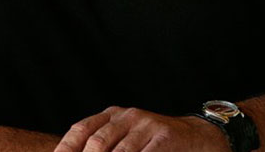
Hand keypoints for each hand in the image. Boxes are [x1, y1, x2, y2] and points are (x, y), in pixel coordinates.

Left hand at [53, 106, 229, 151]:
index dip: (66, 148)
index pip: (81, 129)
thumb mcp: (127, 139)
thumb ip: (105, 146)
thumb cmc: (154, 144)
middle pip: (97, 142)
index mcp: (113, 115)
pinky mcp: (165, 137)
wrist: (198, 138)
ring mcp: (147, 125)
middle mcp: (128, 116)